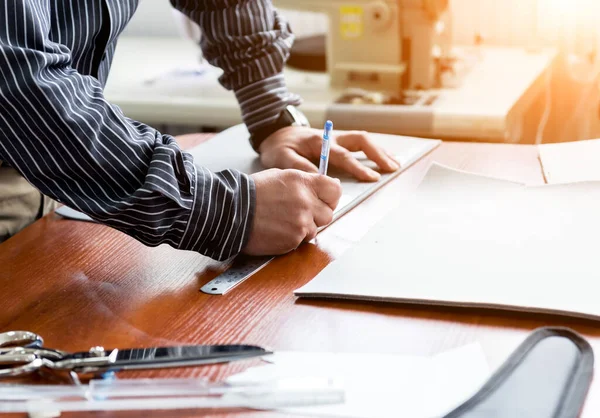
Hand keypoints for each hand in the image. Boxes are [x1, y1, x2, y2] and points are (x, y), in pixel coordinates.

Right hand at [243, 169, 341, 255]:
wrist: (231, 211)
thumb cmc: (252, 193)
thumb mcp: (282, 176)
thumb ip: (305, 182)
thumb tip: (328, 186)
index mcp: (303, 182)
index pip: (335, 190)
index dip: (331, 197)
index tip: (324, 200)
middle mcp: (306, 202)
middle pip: (328, 214)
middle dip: (317, 215)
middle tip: (298, 213)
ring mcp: (301, 223)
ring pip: (315, 230)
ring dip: (303, 228)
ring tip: (282, 221)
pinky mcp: (293, 240)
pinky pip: (301, 241)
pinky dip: (292, 238)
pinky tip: (277, 230)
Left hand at [258, 126, 399, 181]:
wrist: (275, 133)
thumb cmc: (279, 148)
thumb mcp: (282, 158)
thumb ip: (299, 167)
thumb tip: (319, 178)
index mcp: (320, 142)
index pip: (344, 156)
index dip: (358, 168)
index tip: (372, 178)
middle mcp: (332, 137)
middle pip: (361, 141)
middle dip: (378, 154)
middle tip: (392, 168)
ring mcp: (336, 138)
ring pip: (363, 140)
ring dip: (380, 151)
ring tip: (395, 164)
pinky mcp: (338, 141)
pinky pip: (359, 143)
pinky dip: (373, 150)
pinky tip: (383, 158)